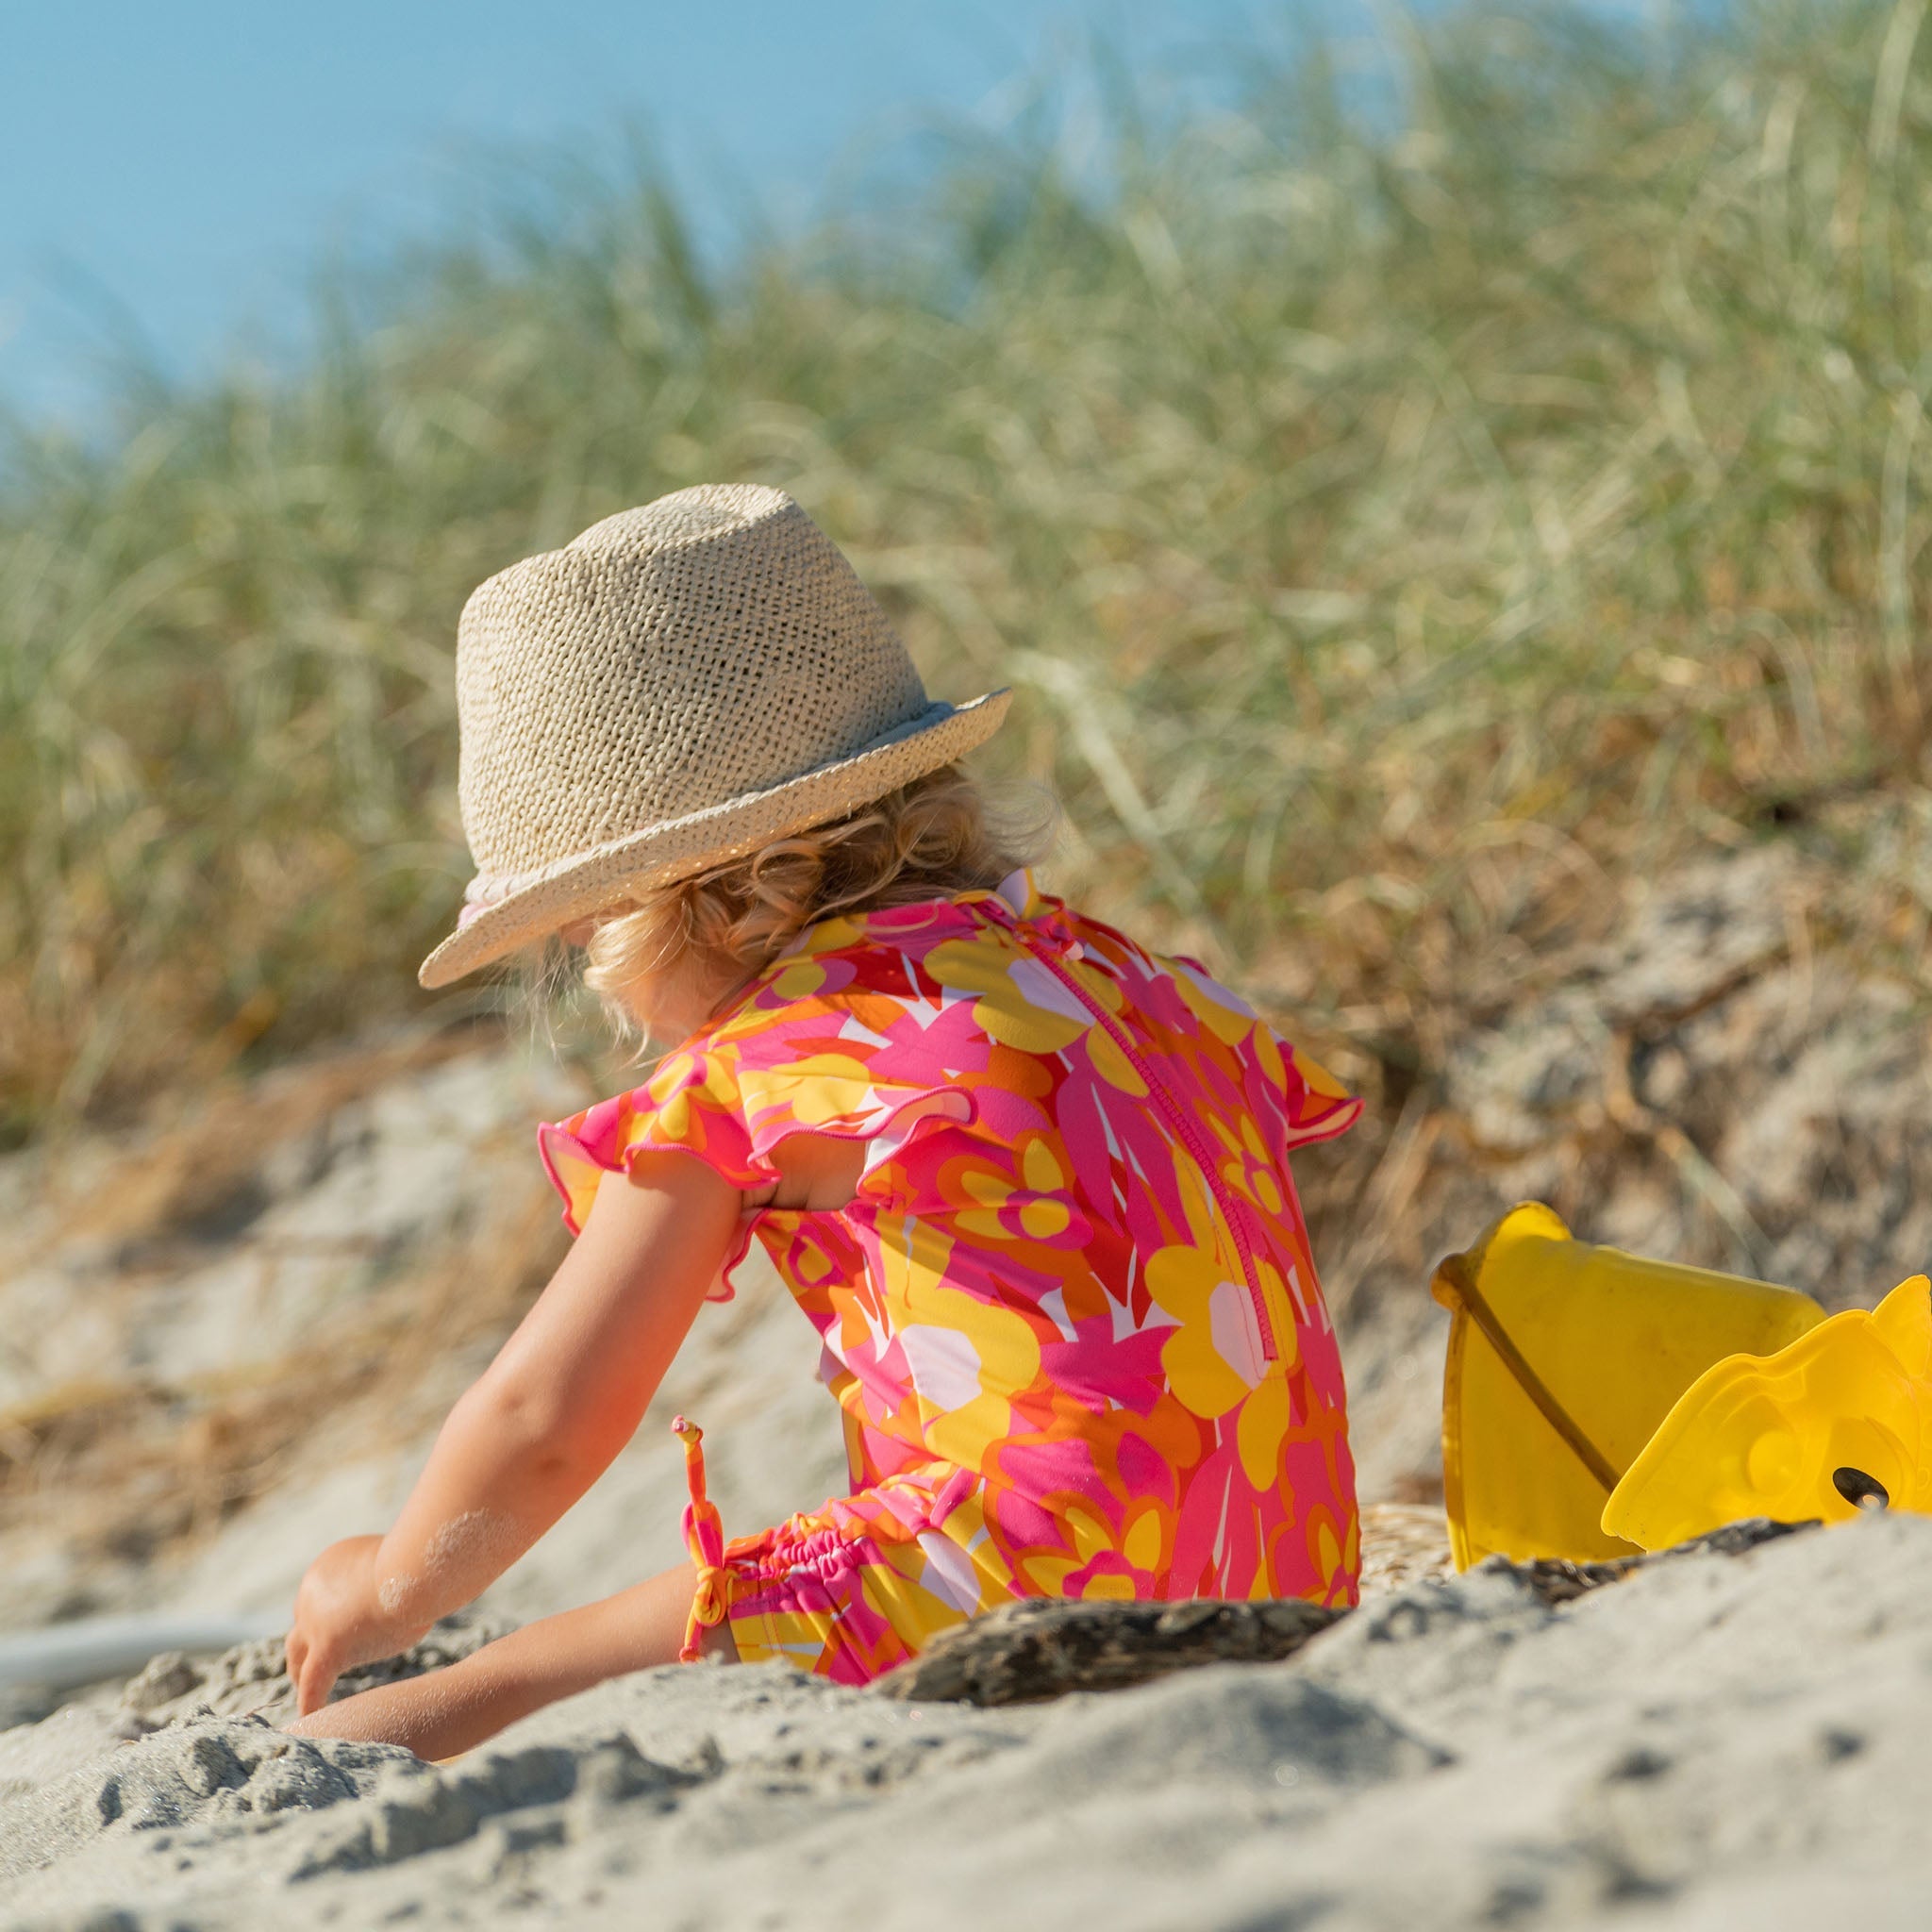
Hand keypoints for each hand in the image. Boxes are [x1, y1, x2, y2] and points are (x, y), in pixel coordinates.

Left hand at [285, 1535, 425, 1715]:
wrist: (414, 1569)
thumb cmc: (422, 1563)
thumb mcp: (402, 1567)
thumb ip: (393, 1584)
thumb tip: (410, 1594)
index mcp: (332, 1565)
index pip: (326, 1594)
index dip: (335, 1612)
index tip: (346, 1628)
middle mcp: (314, 1589)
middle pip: (304, 1618)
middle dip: (308, 1638)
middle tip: (311, 1659)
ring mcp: (314, 1619)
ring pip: (296, 1650)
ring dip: (300, 1669)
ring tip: (305, 1688)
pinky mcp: (326, 1648)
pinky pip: (312, 1683)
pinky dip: (310, 1701)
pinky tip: (311, 1718)